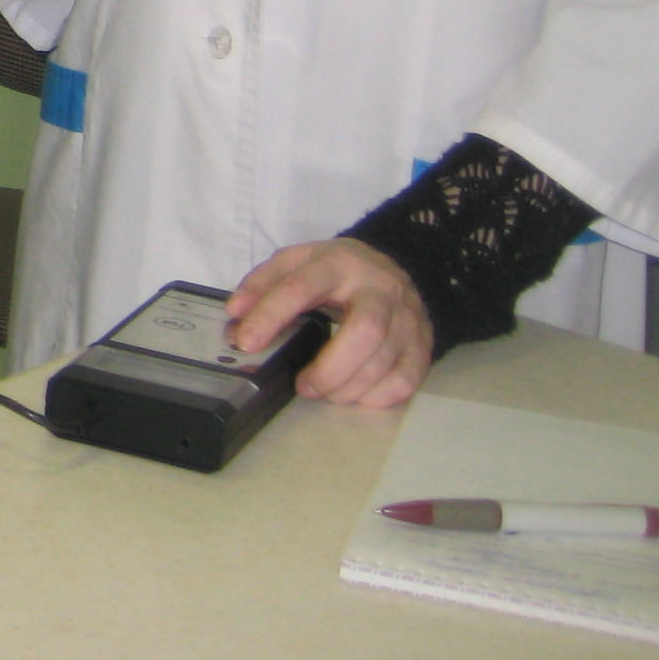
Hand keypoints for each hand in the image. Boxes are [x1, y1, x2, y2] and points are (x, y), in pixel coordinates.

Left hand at [225, 238, 434, 407]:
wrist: (393, 270)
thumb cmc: (336, 271)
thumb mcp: (296, 262)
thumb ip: (262, 283)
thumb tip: (236, 313)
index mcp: (340, 263)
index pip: (302, 287)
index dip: (271, 315)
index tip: (246, 341)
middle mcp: (380, 289)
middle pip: (364, 331)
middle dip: (329, 368)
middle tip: (302, 386)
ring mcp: (408, 319)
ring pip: (384, 362)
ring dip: (346, 388)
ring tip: (322, 391)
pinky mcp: (423, 346)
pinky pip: (406, 381)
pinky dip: (375, 397)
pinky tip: (353, 394)